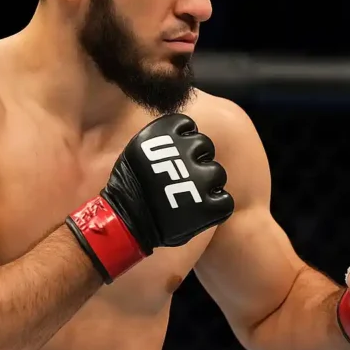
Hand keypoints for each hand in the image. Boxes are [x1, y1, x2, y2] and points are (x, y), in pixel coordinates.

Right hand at [66, 113, 234, 282]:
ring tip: (191, 196)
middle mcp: (182, 152)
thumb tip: (183, 136)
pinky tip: (200, 211)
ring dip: (208, 183)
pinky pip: (225, 200)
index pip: (186, 125)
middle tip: (184, 178)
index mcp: (160, 135)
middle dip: (197, 160)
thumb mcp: (139, 154)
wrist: (124, 223)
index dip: (185, 139)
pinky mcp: (209, 204)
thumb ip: (162, 144)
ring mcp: (198, 178)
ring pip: (217, 173)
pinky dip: (217, 206)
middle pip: (205, 146)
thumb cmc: (129, 190)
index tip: (177, 153)